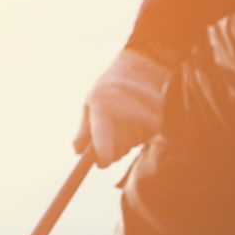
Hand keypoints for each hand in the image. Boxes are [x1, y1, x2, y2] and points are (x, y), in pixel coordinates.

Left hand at [74, 49, 173, 166]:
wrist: (141, 72)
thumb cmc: (108, 91)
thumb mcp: (89, 105)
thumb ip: (83, 131)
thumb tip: (77, 152)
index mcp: (103, 109)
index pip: (103, 135)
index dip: (103, 151)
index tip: (103, 163)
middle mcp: (125, 115)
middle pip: (115, 152)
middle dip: (109, 150)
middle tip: (109, 133)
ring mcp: (143, 120)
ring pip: (127, 149)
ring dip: (123, 142)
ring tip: (124, 119)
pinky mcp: (157, 124)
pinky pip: (140, 143)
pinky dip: (136, 137)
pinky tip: (136, 120)